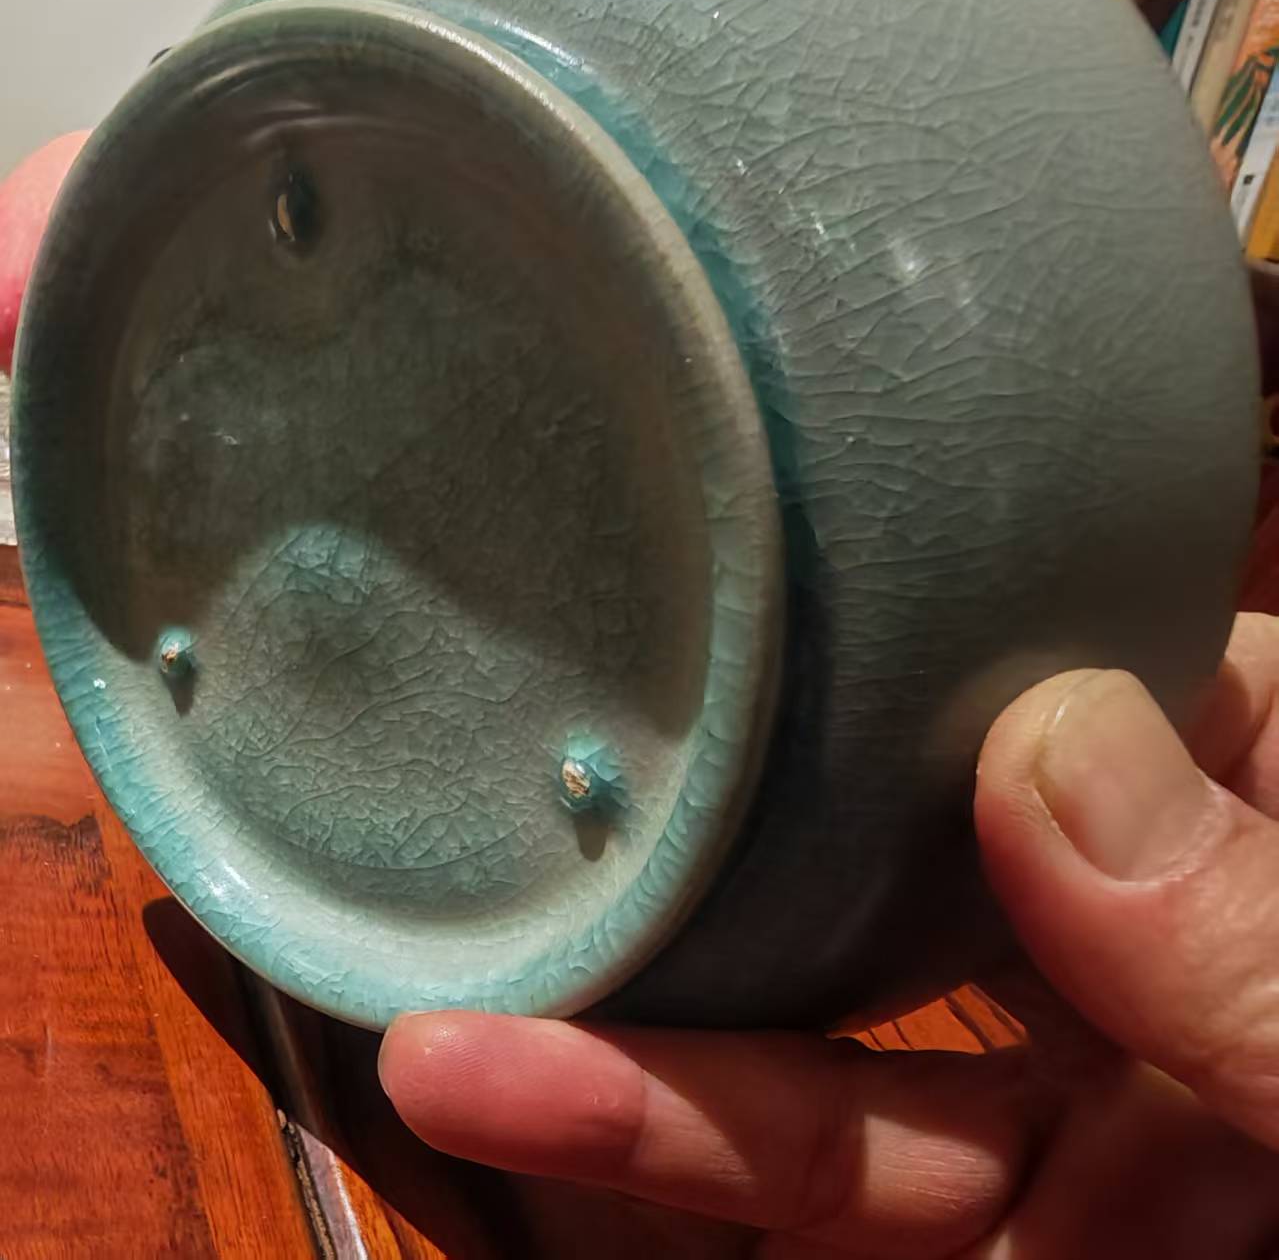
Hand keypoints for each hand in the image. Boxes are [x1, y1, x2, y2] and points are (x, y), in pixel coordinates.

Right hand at [378, 614, 1278, 1256]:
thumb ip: (1270, 937)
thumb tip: (1050, 749)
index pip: (1112, 708)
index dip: (954, 656)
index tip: (778, 628)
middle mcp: (1177, 994)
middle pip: (928, 916)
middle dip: (741, 901)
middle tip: (554, 852)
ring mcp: (1115, 1150)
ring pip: (865, 1104)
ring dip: (669, 1092)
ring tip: (467, 1062)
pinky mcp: (1063, 1255)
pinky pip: (878, 1223)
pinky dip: (720, 1193)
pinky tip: (567, 1141)